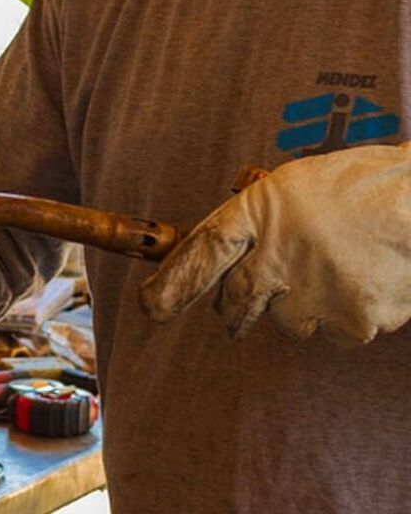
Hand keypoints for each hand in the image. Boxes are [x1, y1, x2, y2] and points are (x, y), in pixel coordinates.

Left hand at [139, 144, 410, 343]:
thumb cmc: (363, 185)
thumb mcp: (295, 185)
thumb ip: (255, 219)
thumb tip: (222, 254)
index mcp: (260, 212)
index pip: (202, 252)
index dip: (173, 281)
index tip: (151, 306)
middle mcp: (277, 256)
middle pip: (234, 302)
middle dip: (233, 310)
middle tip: (241, 308)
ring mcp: (311, 294)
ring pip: (286, 319)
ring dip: (298, 305)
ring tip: (335, 268)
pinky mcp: (349, 324)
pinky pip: (331, 330)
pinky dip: (341, 315)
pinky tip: (360, 282)